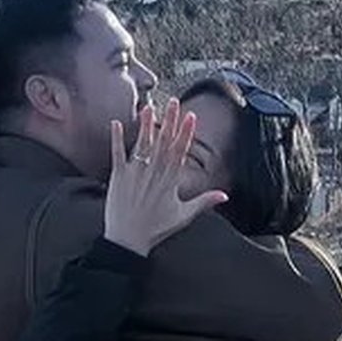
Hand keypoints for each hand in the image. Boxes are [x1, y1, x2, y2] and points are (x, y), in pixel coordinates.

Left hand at [103, 99, 228, 256]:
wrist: (128, 240)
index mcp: (170, 180)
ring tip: (149, 106)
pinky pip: (117, 153)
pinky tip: (116, 122)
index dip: (186, 132)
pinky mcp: (118, 176)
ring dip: (146, 124)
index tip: (191, 116)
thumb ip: (204, 202)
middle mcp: (154, 173)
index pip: (180, 151)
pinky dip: (116, 138)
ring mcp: (135, 173)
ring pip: (142, 144)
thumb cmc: (156, 229)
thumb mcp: (184, 215)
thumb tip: (225, 195)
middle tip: (173, 102)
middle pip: (163, 142)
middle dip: (170, 121)